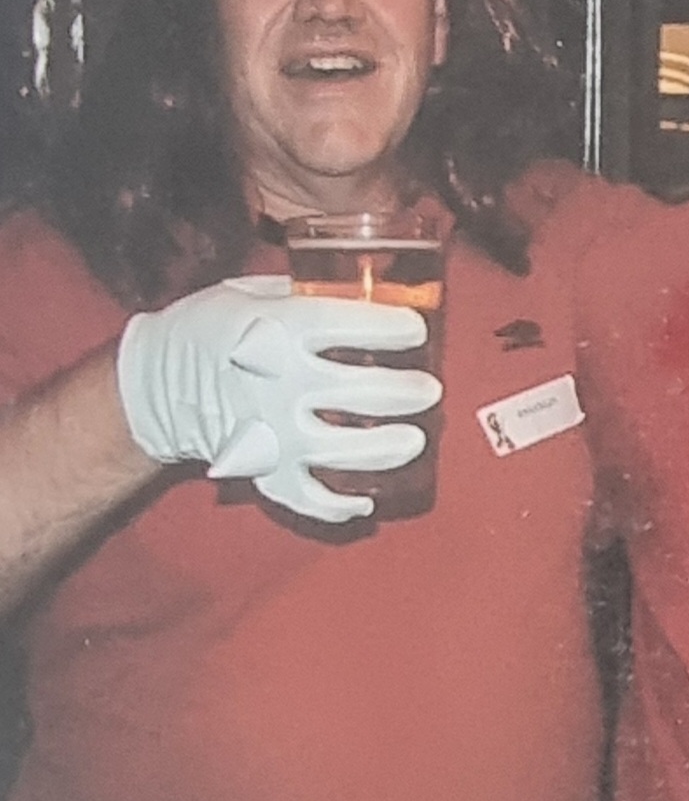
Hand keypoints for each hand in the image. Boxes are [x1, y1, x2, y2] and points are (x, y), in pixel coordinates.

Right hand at [115, 275, 441, 523]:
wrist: (149, 385)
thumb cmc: (205, 331)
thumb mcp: (249, 294)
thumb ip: (304, 296)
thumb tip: (364, 294)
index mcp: (278, 330)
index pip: (353, 325)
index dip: (394, 328)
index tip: (415, 331)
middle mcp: (281, 384)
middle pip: (365, 392)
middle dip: (407, 392)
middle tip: (428, 391)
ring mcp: (273, 433)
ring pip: (349, 451)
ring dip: (389, 448)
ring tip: (413, 441)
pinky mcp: (263, 472)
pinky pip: (309, 499)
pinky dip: (340, 507)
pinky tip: (364, 502)